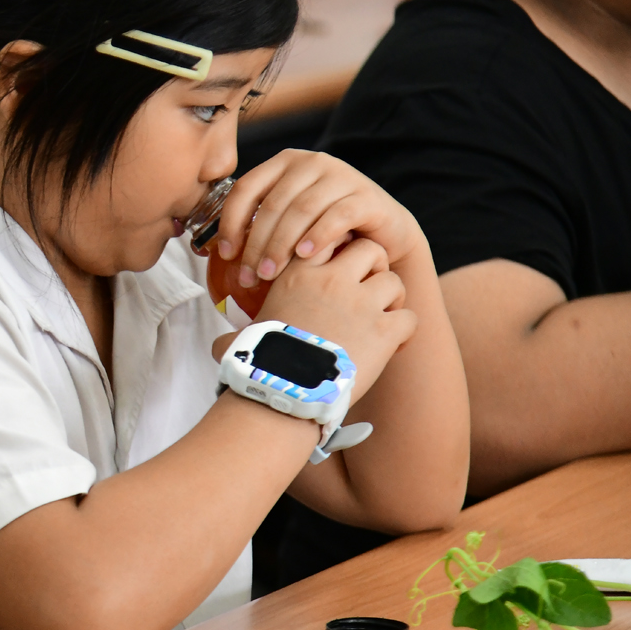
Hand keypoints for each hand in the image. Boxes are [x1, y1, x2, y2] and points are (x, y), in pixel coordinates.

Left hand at [212, 150, 426, 290]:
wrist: (383, 234)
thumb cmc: (325, 230)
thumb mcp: (288, 220)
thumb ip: (259, 224)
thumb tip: (215, 253)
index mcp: (284, 163)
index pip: (246, 188)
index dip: (231, 222)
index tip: (226, 254)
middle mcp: (311, 162)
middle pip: (272, 204)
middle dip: (256, 243)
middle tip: (249, 275)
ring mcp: (341, 175)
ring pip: (300, 210)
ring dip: (281, 245)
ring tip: (270, 274)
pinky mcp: (366, 196)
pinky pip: (336, 216)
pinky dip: (317, 237)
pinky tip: (305, 257)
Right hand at [256, 237, 417, 396]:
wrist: (283, 391)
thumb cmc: (260, 366)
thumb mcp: (244, 337)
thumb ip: (240, 331)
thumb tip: (221, 345)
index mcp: (298, 275)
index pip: (327, 238)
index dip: (337, 250)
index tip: (336, 268)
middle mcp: (331, 281)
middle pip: (369, 249)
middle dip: (372, 266)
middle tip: (366, 290)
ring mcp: (360, 304)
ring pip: (394, 280)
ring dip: (391, 299)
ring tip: (380, 319)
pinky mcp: (383, 331)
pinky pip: (409, 318)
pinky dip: (404, 331)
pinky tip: (393, 344)